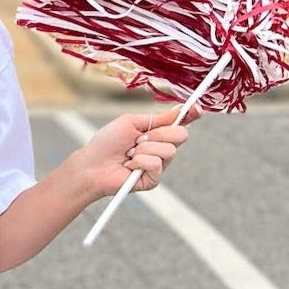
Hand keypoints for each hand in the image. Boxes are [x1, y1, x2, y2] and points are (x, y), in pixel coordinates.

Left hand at [77, 105, 199, 201]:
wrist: (92, 165)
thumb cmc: (107, 143)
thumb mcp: (132, 123)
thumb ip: (157, 118)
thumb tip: (180, 110)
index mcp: (156, 133)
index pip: (179, 123)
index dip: (190, 115)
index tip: (197, 108)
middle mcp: (161, 148)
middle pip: (181, 135)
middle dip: (159, 133)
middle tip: (138, 138)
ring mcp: (158, 165)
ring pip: (169, 150)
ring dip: (144, 149)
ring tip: (129, 153)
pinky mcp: (153, 180)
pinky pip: (157, 164)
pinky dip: (140, 162)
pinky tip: (129, 166)